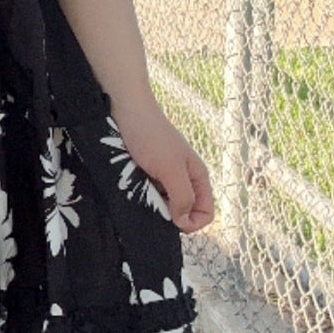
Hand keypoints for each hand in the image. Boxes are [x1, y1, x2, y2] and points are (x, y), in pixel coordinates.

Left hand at [110, 93, 214, 234]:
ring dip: (153, 205)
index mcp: (197, 177)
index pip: (206, 213)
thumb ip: (182, 196)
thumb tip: (184, 222)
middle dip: (169, 215)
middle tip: (151, 203)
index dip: (192, 222)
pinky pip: (149, 195)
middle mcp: (184, 179)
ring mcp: (164, 178)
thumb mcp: (171, 169)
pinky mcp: (147, 175)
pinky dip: (142, 196)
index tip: (171, 219)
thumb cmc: (151, 136)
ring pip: (164, 205)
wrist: (127, 110)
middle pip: (184, 212)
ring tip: (139, 193)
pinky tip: (132, 188)